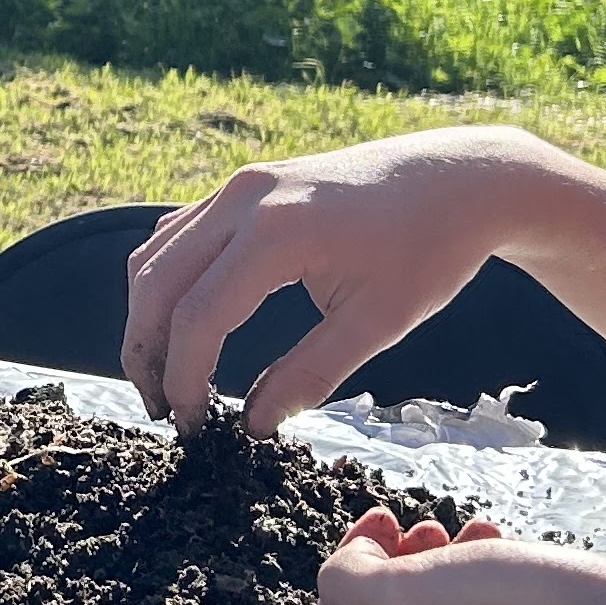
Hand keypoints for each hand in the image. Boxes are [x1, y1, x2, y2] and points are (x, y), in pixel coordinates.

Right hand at [123, 128, 558, 432]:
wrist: (458, 179)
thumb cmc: (430, 250)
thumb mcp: (379, 323)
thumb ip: (310, 374)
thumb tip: (253, 425)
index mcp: (278, 232)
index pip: (199, 315)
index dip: (185, 378)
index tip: (194, 426)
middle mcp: (243, 198)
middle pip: (157, 283)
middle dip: (147, 352)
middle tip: (164, 412)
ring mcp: (238, 186)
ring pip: (156, 256)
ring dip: (149, 318)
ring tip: (165, 375)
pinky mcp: (243, 186)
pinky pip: (178, 235)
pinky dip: (166, 283)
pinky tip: (182, 324)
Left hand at [308, 504, 605, 604]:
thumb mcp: (410, 592)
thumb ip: (351, 583)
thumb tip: (344, 575)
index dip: (346, 565)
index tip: (384, 518)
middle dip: (400, 569)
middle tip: (427, 526)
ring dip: (452, 576)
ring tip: (480, 531)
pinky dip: (500, 603)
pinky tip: (524, 563)